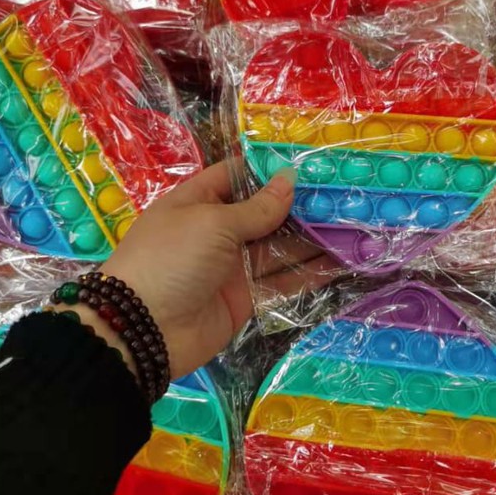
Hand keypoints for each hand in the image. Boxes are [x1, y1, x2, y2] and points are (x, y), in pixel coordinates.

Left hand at [76, 159, 336, 381]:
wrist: (143, 331)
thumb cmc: (171, 260)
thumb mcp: (212, 224)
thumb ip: (257, 207)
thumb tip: (288, 179)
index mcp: (197, 202)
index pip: (236, 176)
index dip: (269, 169)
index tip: (309, 163)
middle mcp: (216, 231)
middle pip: (264, 213)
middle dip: (300, 206)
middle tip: (342, 196)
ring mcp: (231, 266)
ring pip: (278, 248)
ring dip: (311, 240)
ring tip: (352, 226)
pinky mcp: (244, 298)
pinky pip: (280, 282)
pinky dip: (308, 274)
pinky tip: (340, 264)